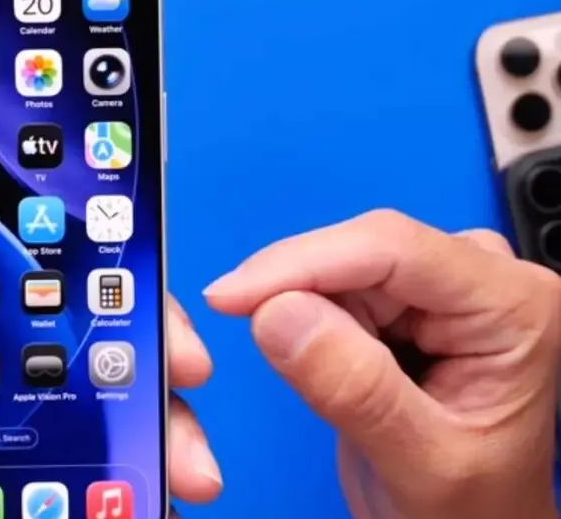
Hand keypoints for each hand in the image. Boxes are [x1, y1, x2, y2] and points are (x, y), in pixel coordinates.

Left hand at [0, 268, 221, 517]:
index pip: (12, 308)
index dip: (73, 285)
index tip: (126, 290)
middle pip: (90, 364)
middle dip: (150, 357)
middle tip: (188, 374)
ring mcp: (35, 473)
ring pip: (121, 433)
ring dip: (169, 435)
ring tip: (190, 472)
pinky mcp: (62, 514)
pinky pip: (116, 499)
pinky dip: (149, 497)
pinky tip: (165, 504)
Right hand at [206, 210, 560, 518]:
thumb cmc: (473, 508)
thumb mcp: (419, 463)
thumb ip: (356, 390)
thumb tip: (277, 312)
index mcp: (513, 306)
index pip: (393, 250)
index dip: (301, 264)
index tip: (230, 297)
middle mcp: (486, 279)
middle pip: (361, 252)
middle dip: (299, 294)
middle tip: (264, 349)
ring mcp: (445, 285)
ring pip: (339, 266)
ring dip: (302, 311)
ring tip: (325, 385)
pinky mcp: (408, 299)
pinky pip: (333, 285)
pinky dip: (307, 319)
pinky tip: (324, 365)